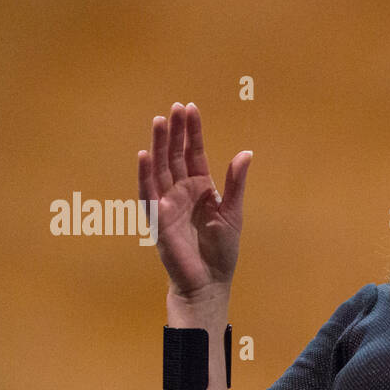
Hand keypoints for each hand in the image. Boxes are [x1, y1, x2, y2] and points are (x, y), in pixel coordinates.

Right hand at [138, 102, 251, 299]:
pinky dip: (145, 174)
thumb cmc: (221, 251)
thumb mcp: (233, 213)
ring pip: (160, 168)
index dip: (193, 132)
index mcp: (201, 188)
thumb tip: (246, 153)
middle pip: (175, 155)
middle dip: (175, 131)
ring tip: (159, 121)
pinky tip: (144, 155)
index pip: (194, 153)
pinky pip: (148, 192)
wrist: (209, 281)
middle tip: (175, 107)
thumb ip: (235, 183)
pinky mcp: (158, 218)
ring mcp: (168, 203)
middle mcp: (182, 191)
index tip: (191, 108)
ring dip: (158, 145)